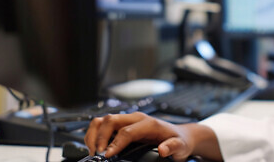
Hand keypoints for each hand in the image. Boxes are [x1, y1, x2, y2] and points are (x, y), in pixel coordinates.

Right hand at [84, 112, 217, 160]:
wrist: (179, 136)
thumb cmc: (178, 141)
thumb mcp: (181, 146)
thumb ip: (173, 147)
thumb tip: (164, 150)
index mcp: (148, 123)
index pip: (127, 131)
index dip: (115, 144)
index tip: (107, 155)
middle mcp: (136, 118)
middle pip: (110, 121)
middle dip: (100, 137)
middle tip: (98, 154)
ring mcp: (128, 120)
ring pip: (103, 120)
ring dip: (94, 134)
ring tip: (93, 150)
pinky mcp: (122, 124)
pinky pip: (103, 125)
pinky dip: (95, 134)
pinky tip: (96, 147)